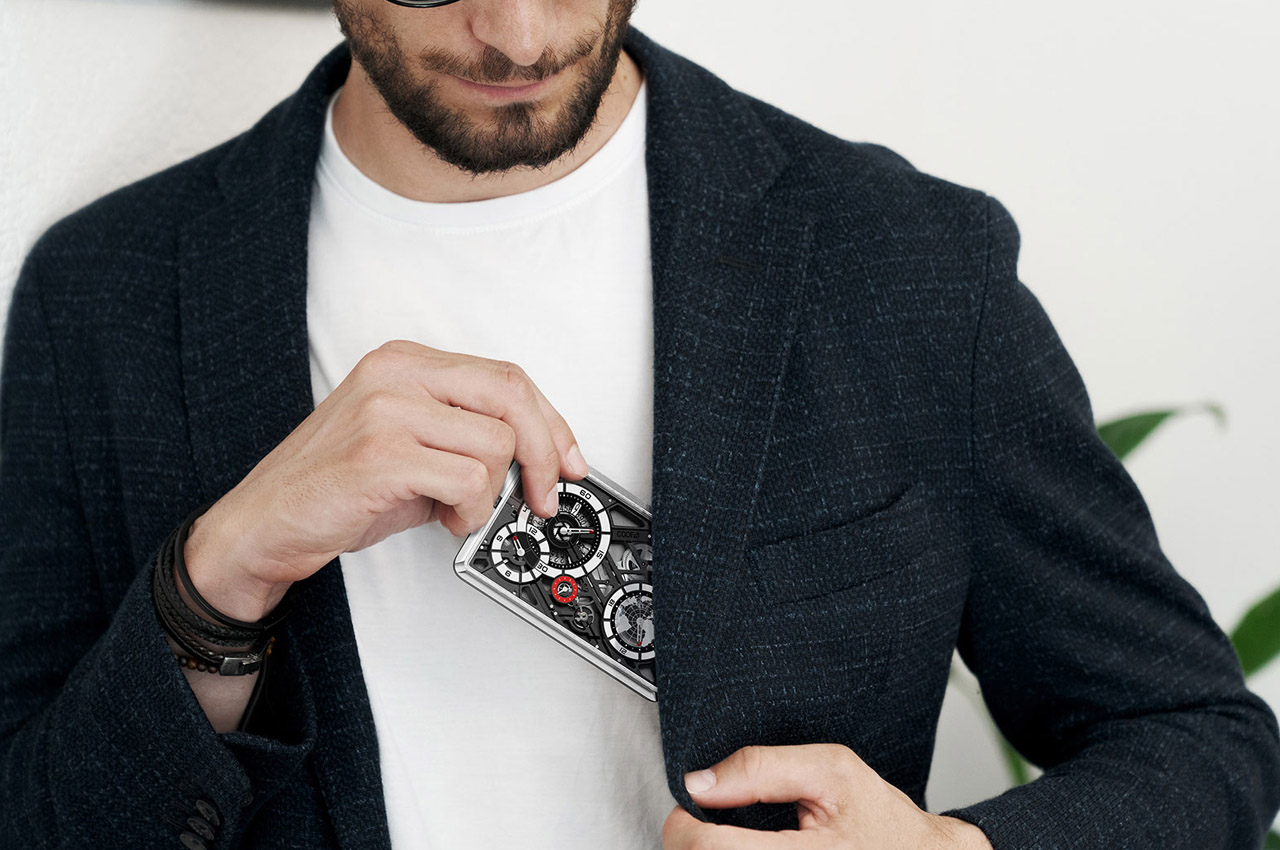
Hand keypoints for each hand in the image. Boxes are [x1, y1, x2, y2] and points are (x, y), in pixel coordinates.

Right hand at [183, 339, 587, 619]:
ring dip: (490, 494)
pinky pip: (468, 481)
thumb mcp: (407, 443)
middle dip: (544, 453)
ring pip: (494, 444)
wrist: (263, 523)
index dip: (550, 421)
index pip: (506, 375)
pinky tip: (445, 520)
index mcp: (405, 361)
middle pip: (511, 395)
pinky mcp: (380, 455)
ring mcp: (386, 410)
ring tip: (458, 510)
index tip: (569, 460)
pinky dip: (470, 512)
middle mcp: (396, 374)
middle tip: (543, 495)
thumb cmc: (336, 487)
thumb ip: (464, 435)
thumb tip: (536, 461)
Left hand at [663, 744, 992, 849]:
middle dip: (694, 841)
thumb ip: (762, 768)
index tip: (689, 808)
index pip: (708, 849)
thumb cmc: (883, 819)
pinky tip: (747, 849)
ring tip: (730, 838)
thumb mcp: (831, 770)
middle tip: (709, 821)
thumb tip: (701, 782)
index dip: (685, 824)